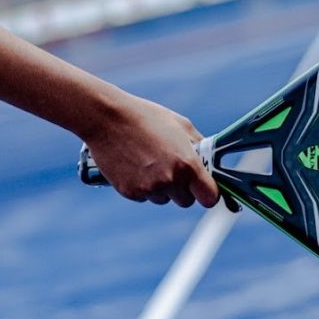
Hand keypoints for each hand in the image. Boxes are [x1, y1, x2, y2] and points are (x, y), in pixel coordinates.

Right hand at [84, 96, 219, 208]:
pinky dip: (142, 186)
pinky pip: (144, 196)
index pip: (209, 197)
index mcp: (187, 164)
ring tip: (149, 162)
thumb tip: (210, 161)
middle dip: (182, 189)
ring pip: (164, 199)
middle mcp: (170, 180)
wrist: (107, 119)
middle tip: (172, 168)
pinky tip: (135, 165)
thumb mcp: (181, 125)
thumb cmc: (146, 117)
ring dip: (161, 187)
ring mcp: (149, 188)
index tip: (204, 188)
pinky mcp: (130, 193)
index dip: (208, 194)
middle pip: (186, 201)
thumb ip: (199, 147)